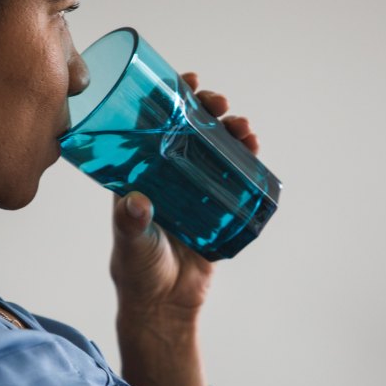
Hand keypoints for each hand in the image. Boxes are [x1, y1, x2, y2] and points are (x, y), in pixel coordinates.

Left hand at [110, 72, 259, 385]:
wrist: (164, 306)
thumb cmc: (137, 272)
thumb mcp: (131, 244)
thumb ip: (132, 224)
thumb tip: (137, 201)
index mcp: (140, 173)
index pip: (153, 125)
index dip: (169, 98)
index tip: (185, 80)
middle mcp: (167, 175)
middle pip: (190, 129)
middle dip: (207, 109)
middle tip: (219, 103)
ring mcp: (194, 189)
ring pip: (215, 148)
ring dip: (230, 130)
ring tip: (243, 127)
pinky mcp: (216, 208)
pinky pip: (234, 176)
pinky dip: (245, 158)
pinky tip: (253, 147)